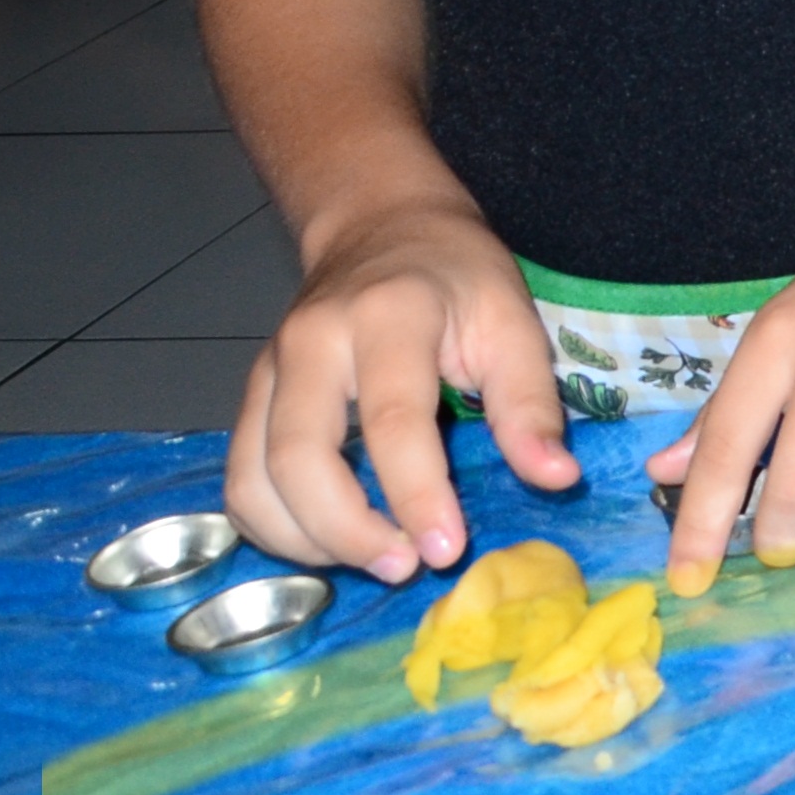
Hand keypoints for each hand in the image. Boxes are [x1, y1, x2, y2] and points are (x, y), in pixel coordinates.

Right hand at [228, 200, 579, 581]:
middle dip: (347, 531)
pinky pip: (239, 480)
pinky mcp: (249, 396)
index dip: (417, 494)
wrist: (381, 227)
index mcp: (389, 314)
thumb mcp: (512, 320)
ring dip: (306, 540)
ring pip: (252, 478)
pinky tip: (330, 543)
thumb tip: (555, 479)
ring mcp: (268, 369)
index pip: (393, 419)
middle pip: (299, 457)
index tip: (447, 550)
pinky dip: (275, 527)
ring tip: (375, 560)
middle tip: (408, 567)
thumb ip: (531, 403)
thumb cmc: (456, 277)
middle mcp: (313, 341)